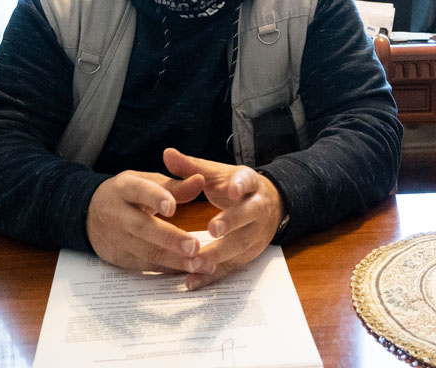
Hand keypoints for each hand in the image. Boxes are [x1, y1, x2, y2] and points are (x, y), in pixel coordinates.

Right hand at [85, 168, 210, 275]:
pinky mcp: (119, 258)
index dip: (155, 198)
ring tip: (200, 264)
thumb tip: (200, 181)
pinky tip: (189, 270)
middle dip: (170, 238)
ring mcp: (116, 239)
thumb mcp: (144, 182)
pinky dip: (169, 268)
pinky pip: (147, 265)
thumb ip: (173, 186)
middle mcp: (117, 214)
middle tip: (195, 246)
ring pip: (146, 251)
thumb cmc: (127, 195)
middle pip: (143, 227)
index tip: (172, 207)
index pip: (139, 191)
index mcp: (124, 188)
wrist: (88, 214)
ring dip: (175, 260)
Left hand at [162, 147, 282, 290]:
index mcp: (249, 184)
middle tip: (211, 230)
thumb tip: (167, 154)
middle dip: (231, 223)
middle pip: (248, 216)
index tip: (232, 190)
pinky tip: (191, 281)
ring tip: (194, 261)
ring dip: (217, 255)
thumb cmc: (235, 187)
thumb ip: (191, 167)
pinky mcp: (247, 256)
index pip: (247, 183)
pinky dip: (211, 277)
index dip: (240, 186)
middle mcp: (257, 209)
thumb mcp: (217, 174)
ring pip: (239, 246)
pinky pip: (230, 268)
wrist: (269, 206)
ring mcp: (255, 234)